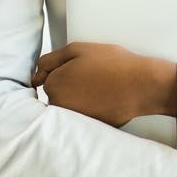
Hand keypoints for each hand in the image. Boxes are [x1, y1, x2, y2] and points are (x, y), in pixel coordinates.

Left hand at [31, 42, 176, 126]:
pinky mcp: (88, 128)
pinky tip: (105, 98)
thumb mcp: (78, 49)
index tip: (82, 68)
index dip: (64, 69)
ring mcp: (74, 119)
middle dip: (70, 85)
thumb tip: (35, 76)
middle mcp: (60, 106)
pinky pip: (83, 115)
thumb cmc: (112, 63)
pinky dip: (91, 107)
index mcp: (54, 85)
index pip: (47, 77)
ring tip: (101, 87)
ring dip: (80, 96)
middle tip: (94, 76)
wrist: (141, 85)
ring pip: (69, 104)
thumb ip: (50, 60)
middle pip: (57, 93)